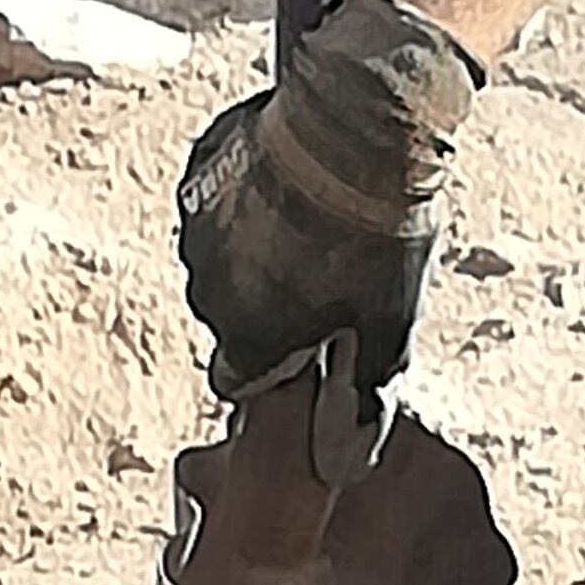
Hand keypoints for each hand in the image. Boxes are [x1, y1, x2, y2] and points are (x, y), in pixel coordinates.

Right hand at [176, 0, 484, 404]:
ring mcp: (195, 225)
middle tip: (322, 271)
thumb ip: (365, 393)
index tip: (303, 343)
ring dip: (253, 247)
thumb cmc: (376, 237)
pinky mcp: (198, 170)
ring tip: (311, 221)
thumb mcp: (388, 327)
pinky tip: (289, 182)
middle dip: (267, 302)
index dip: (273, 365)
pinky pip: (214, 198)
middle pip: (230, 314)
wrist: (359, 130)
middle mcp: (205, 288)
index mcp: (244, 336)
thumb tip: (354, 455)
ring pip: (220, 255)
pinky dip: (242, 196)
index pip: (236, 379)